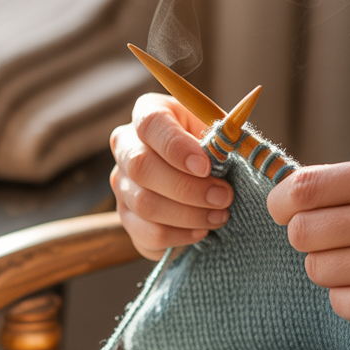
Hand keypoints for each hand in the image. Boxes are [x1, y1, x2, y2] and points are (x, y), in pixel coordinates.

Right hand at [110, 93, 233, 259]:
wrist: (206, 180)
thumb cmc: (214, 150)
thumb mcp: (221, 134)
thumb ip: (224, 139)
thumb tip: (227, 152)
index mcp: (149, 113)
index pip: (150, 123)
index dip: (176, 147)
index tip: (206, 167)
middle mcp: (126, 147)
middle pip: (141, 167)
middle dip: (187, 188)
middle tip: (223, 197)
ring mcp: (122, 184)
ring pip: (144, 203)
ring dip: (188, 214)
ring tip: (220, 215)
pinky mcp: (128, 218)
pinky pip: (148, 233)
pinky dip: (180, 235)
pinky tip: (202, 230)